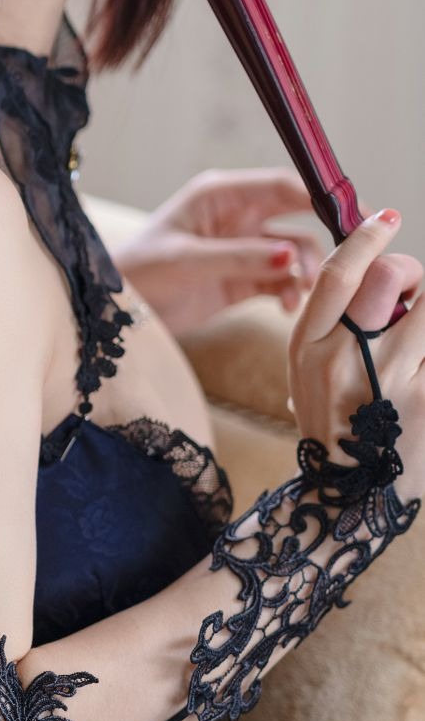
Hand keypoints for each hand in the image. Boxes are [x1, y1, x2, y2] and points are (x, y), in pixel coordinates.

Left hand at [112, 167, 417, 338]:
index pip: (282, 185)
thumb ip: (239, 257)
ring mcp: (243, 249)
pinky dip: (291, 293)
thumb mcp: (186, 260)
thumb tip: (292, 257)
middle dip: (323, 236)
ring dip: (305, 272)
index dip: (319, 196)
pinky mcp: (243, 279)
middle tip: (347, 259)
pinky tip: (287, 308)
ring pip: (295, 253)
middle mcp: (237, 217)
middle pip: (297, 216)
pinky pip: (282, 281)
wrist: (114, 311)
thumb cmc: (137, 272)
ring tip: (297, 295)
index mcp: (221, 195)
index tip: (352, 214)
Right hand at [288, 208, 424, 481]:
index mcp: (307, 350)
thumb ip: (331, 328)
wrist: (347, 503)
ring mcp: (393, 382)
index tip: (386, 217)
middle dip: (412, 271)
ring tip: (419, 332)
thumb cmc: (333, 432)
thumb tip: (375, 273)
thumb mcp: (307, 377)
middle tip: (414, 291)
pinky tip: (422, 363)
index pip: (337, 273)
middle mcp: (346, 361)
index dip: (366, 237)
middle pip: (389, 276)